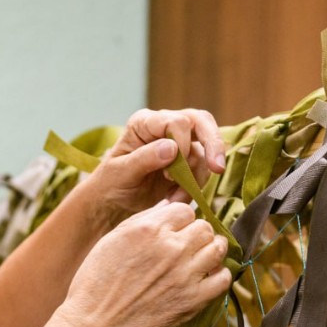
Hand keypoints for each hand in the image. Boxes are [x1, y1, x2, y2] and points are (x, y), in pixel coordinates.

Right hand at [60, 201, 229, 326]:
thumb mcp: (111, 241)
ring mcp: (185, 274)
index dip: (179, 220)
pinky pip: (223, 278)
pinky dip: (218, 275)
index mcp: (149, 229)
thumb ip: (142, 220)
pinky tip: (204, 278)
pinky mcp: (194, 300)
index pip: (185, 210)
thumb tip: (169, 206)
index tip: (172, 231)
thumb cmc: (96, 284)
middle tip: (184, 247)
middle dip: (195, 233)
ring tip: (198, 259)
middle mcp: (171, 248)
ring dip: (210, 250)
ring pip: (218, 248)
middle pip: (204, 227)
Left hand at [84, 109, 225, 222]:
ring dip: (196, 177)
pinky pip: (202, 170)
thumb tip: (172, 148)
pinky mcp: (186, 164)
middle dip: (212, 145)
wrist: (112, 205)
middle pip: (202, 122)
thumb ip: (143, 159)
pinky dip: (194, 187)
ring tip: (174, 198)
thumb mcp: (120, 173)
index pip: (177, 121)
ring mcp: (179, 144)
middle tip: (216, 169)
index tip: (170, 172)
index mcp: (145, 122)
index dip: (182, 143)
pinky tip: (176, 199)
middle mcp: (165, 127)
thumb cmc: (109, 184)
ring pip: (205, 150)